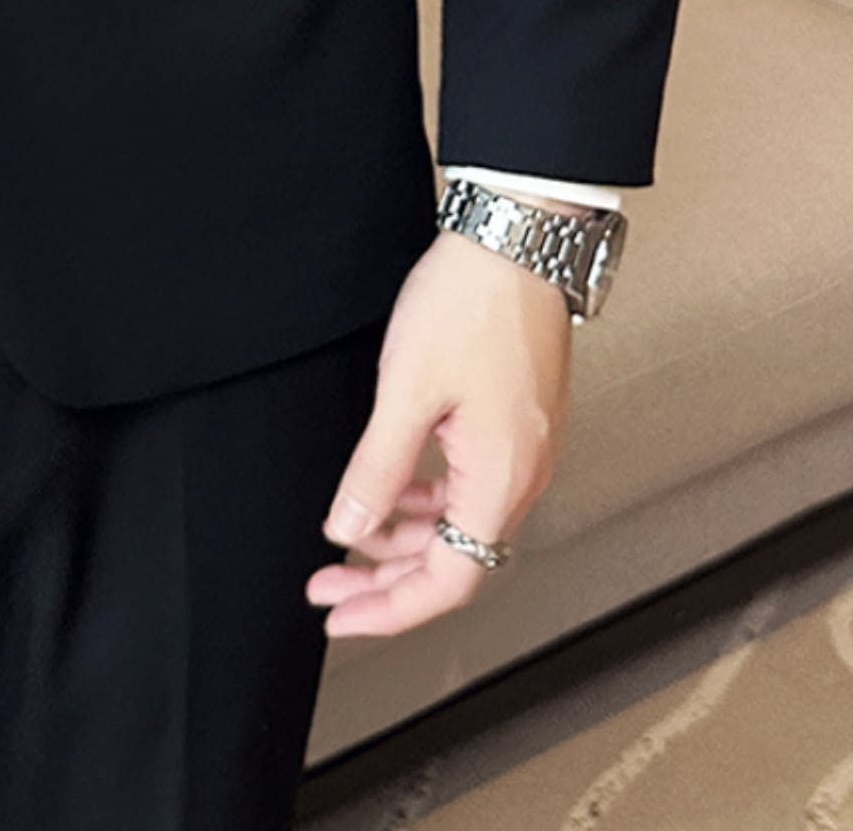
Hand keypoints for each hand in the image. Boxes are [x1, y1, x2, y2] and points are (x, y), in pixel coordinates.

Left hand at [304, 220, 579, 636]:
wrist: (518, 238)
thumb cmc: (471, 302)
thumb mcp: (406, 390)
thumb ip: (378, 469)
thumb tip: (348, 528)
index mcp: (502, 479)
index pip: (449, 580)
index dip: (391, 608)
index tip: (340, 615)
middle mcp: (523, 474)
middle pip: (455, 559)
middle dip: (387, 578)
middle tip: (328, 584)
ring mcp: (523, 447)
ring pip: (461, 522)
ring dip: (404, 537)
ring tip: (347, 534)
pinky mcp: (515, 419)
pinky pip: (470, 484)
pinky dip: (426, 497)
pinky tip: (391, 485)